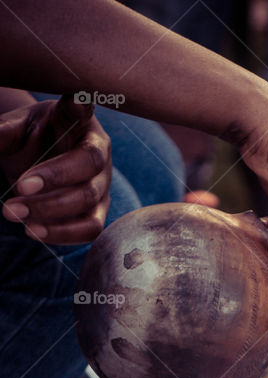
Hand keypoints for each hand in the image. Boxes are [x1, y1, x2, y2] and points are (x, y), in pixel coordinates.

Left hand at [0, 93, 110, 243]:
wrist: (42, 164)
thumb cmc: (32, 140)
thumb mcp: (15, 130)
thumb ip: (3, 132)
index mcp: (79, 122)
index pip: (82, 111)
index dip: (80, 107)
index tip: (76, 98)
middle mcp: (99, 152)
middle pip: (87, 167)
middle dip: (52, 181)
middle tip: (16, 190)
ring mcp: (103, 184)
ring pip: (88, 202)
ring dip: (52, 214)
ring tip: (15, 215)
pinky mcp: (98, 212)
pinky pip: (88, 229)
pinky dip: (60, 234)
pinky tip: (32, 230)